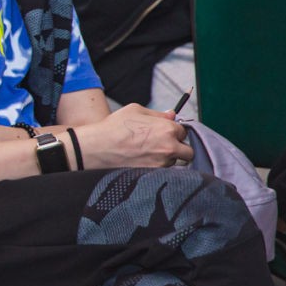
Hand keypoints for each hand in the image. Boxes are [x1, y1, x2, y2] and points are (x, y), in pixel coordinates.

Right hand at [72, 104, 192, 169]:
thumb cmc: (114, 127)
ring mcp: (162, 163)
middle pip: (188, 152)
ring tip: (150, 155)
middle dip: (179, 149)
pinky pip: (164, 172)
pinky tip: (145, 162)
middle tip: (165, 147)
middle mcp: (169, 147)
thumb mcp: (135, 111)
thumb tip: (172, 115)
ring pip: (175, 163)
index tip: (166, 134)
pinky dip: (158, 168)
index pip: (184, 132)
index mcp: (167, 128)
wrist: (97, 148)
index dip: (174, 132)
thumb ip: (157, 114)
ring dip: (168, 160)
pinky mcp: (153, 175)